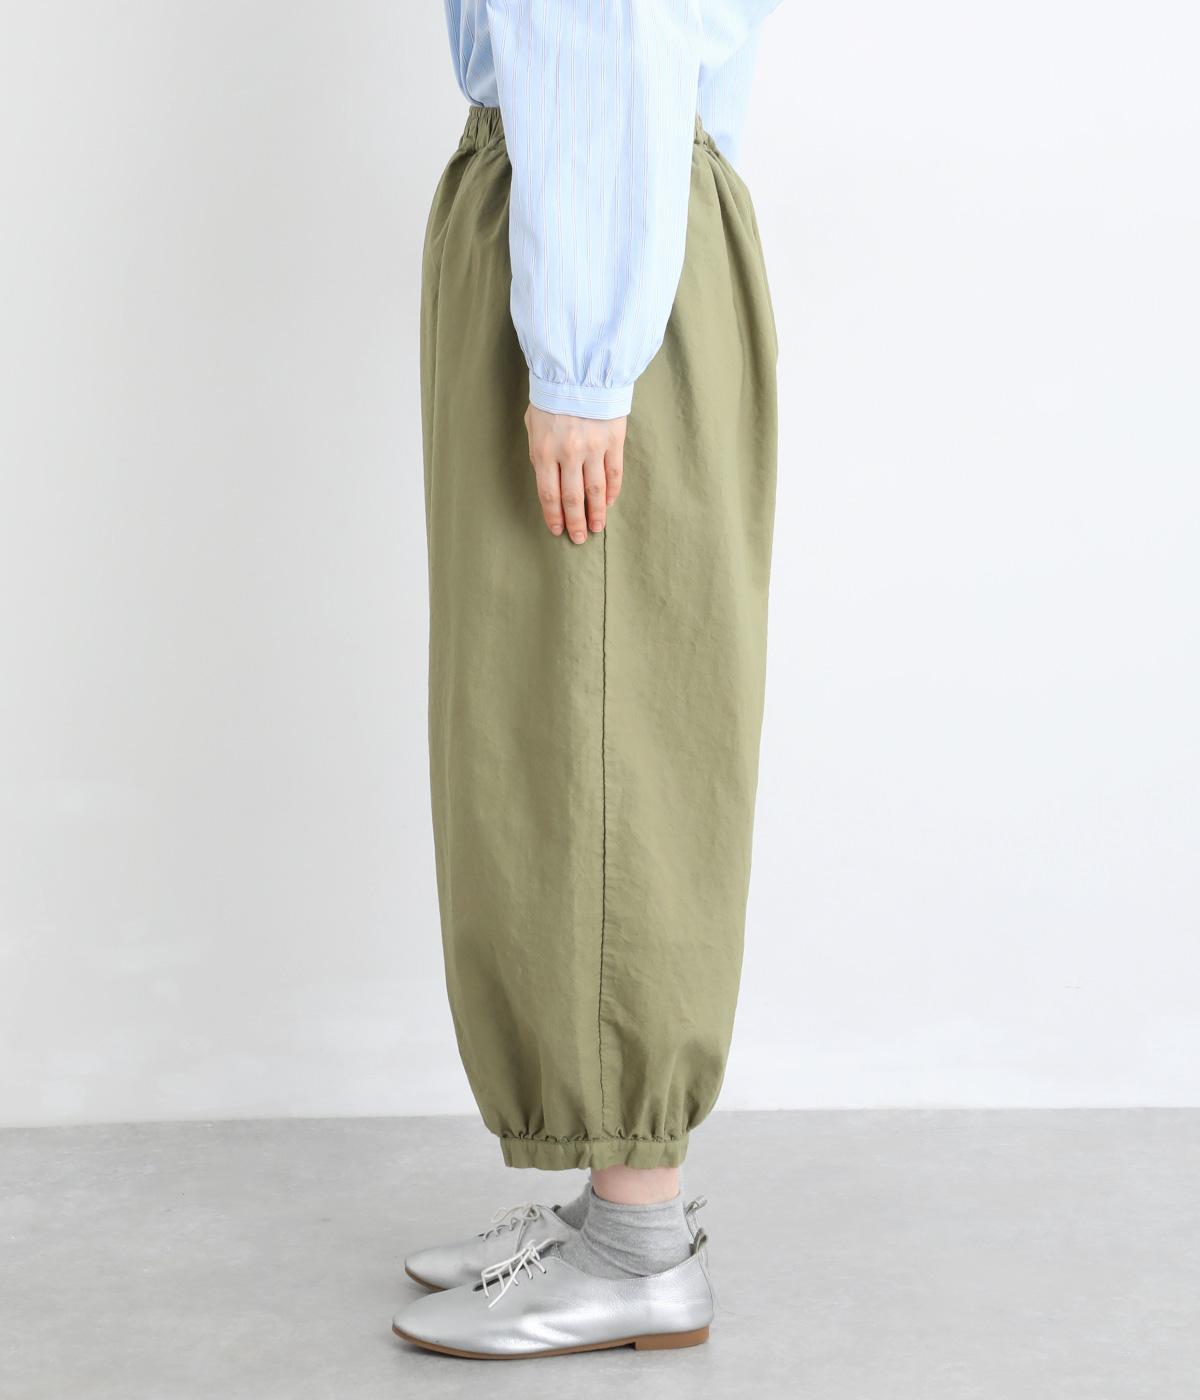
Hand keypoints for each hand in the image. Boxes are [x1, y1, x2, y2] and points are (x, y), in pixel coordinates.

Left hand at [524, 405, 625, 541]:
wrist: (579, 369)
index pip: (548, 494)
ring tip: (597, 528)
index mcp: (544, 450)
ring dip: (596, 513)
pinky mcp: (613, 440)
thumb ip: (540, 452)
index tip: (558, 530)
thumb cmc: (551, 396)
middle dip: (575, 522)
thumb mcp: (534, 423)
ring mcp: (593, 448)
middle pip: (572, 498)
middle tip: (579, 538)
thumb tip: (549, 479)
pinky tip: (609, 503)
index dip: (554, 516)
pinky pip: (614, 473)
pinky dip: (612, 491)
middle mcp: (568, 453)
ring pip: (595, 490)